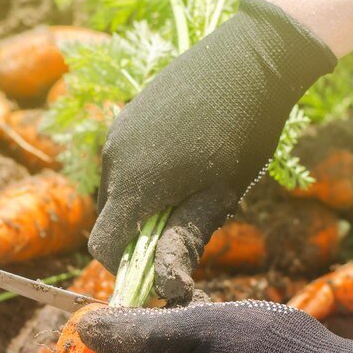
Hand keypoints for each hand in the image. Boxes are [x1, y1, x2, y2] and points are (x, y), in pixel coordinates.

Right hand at [88, 0, 335, 301]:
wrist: (249, 60)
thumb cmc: (241, 134)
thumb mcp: (218, 196)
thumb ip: (185, 244)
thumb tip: (167, 292)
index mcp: (133, 186)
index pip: (102, 246)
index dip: (124, 267)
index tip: (156, 268)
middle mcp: (113, 159)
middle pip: (110, 218)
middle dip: (139, 233)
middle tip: (186, 222)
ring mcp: (117, 134)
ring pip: (118, 189)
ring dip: (143, 202)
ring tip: (191, 185)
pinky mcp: (127, 116)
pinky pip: (124, 161)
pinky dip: (144, 174)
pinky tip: (185, 157)